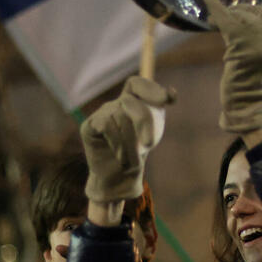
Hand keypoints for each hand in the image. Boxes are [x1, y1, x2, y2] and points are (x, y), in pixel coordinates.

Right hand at [80, 76, 174, 201]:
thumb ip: (157, 112)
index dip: (151, 89)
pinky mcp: (89, 126)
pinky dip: (117, 143)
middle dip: (144, 121)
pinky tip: (120, 156)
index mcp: (132, 102)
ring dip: (130, 143)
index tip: (169, 99)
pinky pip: (106, 125)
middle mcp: (115, 105)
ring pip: (119, 116)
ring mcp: (101, 114)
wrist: (120, 177)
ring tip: (133, 160)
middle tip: (150, 144)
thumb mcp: (152, 132)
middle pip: (130, 101)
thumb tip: (172, 93)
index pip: (137, 84)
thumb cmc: (138, 153)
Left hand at [204, 0, 261, 133]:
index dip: (253, 11)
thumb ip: (252, 44)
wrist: (245, 100)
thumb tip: (238, 26)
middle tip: (224, 14)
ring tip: (213, 17)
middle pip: (254, 12)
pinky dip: (216, 7)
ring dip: (226, 12)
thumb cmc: (246, 86)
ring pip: (240, 15)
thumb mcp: (254, 61)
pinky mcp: (239, 38)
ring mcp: (256, 38)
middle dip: (238, 10)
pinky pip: (227, 17)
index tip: (239, 12)